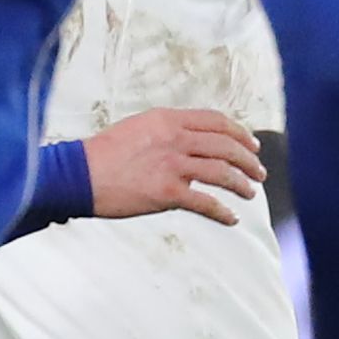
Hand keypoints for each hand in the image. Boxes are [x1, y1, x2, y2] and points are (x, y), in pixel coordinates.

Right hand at [81, 106, 262, 222]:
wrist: (79, 174)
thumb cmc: (104, 153)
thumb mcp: (138, 127)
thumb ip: (167, 131)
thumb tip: (192, 141)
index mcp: (168, 120)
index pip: (216, 121)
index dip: (240, 133)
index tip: (252, 144)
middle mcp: (175, 139)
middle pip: (226, 146)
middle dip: (248, 159)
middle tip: (259, 171)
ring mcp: (173, 165)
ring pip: (222, 172)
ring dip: (241, 183)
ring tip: (250, 192)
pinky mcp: (167, 192)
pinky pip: (205, 202)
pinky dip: (222, 211)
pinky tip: (231, 218)